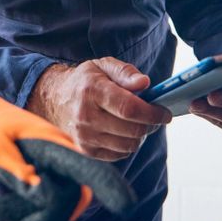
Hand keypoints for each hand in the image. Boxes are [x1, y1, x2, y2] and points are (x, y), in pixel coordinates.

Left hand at [0, 82, 135, 220]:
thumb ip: (17, 170)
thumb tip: (43, 192)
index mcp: (54, 144)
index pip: (87, 166)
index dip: (108, 184)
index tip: (125, 205)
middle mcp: (62, 158)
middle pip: (71, 199)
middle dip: (47, 219)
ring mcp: (57, 170)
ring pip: (58, 208)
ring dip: (31, 218)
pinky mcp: (49, 180)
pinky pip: (46, 207)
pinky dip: (26, 214)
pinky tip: (2, 207)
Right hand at [27, 58, 171, 160]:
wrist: (56, 99)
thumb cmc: (86, 81)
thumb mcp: (103, 66)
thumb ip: (126, 72)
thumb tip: (145, 83)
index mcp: (91, 91)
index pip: (129, 108)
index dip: (152, 112)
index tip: (165, 112)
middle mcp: (86, 116)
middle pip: (132, 130)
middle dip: (150, 124)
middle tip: (154, 116)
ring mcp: (84, 137)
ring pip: (128, 145)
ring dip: (139, 135)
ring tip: (136, 122)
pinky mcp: (86, 151)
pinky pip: (119, 154)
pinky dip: (127, 144)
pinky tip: (122, 131)